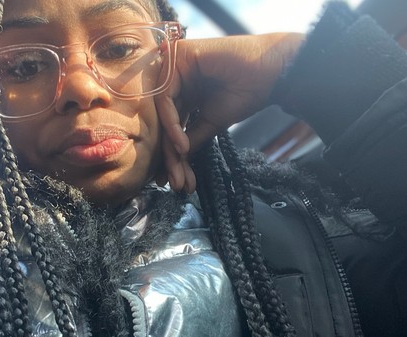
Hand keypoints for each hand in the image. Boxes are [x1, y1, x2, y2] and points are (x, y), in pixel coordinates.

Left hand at [155, 32, 304, 191]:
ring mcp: (175, 65)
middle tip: (174, 182)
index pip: (169, 126)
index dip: (171, 156)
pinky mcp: (179, 56)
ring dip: (170, 145)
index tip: (175, 181)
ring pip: (162, 113)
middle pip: (164, 121)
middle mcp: (176, 77)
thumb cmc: (246, 94)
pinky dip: (172, 124)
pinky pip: (166, 97)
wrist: (271, 73)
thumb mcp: (211, 123)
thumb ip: (190, 138)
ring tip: (180, 167)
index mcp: (183, 90)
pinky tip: (182, 144)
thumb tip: (173, 164)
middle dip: (170, 156)